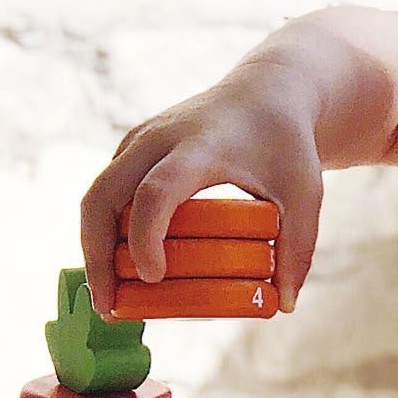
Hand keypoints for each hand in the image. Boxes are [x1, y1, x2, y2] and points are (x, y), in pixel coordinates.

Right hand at [80, 56, 322, 317]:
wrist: (268, 90)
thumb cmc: (288, 144)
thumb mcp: (305, 193)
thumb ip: (299, 247)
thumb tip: (287, 306)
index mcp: (200, 148)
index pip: (156, 192)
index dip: (146, 237)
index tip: (154, 278)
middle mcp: (159, 140)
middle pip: (103, 195)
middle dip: (97, 255)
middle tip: (109, 307)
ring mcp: (140, 140)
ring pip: (96, 195)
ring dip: (92, 248)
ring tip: (109, 299)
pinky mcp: (134, 146)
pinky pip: (106, 191)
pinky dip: (103, 230)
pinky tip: (119, 268)